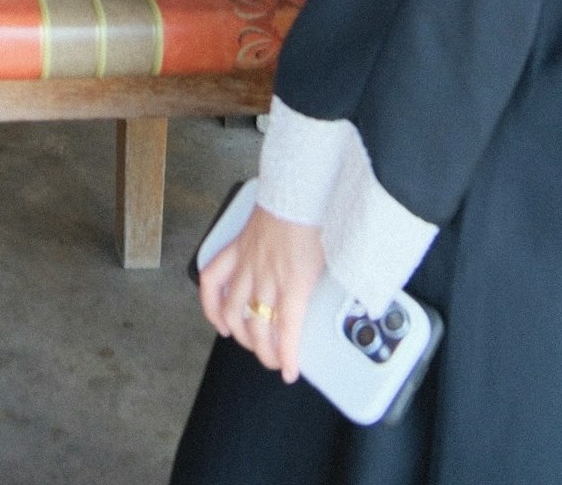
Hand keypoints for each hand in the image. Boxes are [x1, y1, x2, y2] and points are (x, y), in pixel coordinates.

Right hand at [199, 206, 325, 382]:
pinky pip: (212, 278)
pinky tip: (218, 319)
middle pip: (257, 327)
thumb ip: (334, 288)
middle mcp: (266, 276)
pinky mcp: (235, 250)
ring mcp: (247, 263)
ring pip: (233, 310)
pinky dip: (210, 303)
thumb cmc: (317, 221)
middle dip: (265, 353)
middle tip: (274, 361)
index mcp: (294, 280)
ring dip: (239, 334)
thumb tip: (351, 310)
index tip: (289, 372)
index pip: (286, 330)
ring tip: (249, 344)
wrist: (297, 189)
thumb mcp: (333, 260)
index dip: (286, 357)